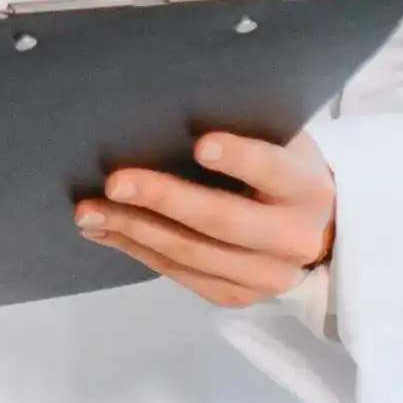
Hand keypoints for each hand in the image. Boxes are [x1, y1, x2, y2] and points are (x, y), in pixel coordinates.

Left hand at [76, 130, 334, 309]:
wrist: (314, 227)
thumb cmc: (279, 166)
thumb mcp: (279, 141)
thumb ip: (243, 127)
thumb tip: (168, 108)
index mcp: (307, 188)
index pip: (274, 170)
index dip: (240, 159)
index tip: (200, 144)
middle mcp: (294, 238)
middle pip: (223, 221)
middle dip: (164, 199)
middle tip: (114, 182)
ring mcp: (268, 275)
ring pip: (194, 255)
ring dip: (135, 230)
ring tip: (89, 211)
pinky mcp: (238, 295)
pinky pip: (181, 275)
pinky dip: (138, 250)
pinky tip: (104, 231)